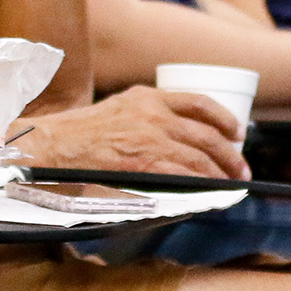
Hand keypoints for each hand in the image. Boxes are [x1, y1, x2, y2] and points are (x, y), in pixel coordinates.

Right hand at [24, 88, 248, 178]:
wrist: (50, 146)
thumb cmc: (76, 135)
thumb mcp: (116, 111)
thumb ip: (143, 118)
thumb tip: (169, 140)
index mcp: (146, 96)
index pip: (198, 102)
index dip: (223, 118)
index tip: (236, 132)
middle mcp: (153, 113)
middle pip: (206, 133)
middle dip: (230, 154)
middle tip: (240, 168)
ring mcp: (149, 137)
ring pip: (200, 156)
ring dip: (221, 174)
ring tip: (231, 184)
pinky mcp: (143, 163)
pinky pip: (185, 176)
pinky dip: (204, 186)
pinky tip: (212, 194)